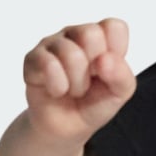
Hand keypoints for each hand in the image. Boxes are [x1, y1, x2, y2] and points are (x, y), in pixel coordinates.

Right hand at [22, 17, 134, 144]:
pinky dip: (58, 86)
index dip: (115, 53)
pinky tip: (57, 90)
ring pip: (70, 53)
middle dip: (93, 69)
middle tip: (88, 81)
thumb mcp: (120, 93)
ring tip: (73, 90)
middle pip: (90, 35)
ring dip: (76, 83)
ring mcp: (52, 44)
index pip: (114, 27)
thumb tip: (105, 59)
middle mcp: (75, 34)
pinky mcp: (33, 58)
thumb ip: (122, 75)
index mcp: (101, 36)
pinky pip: (48, 64)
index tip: (107, 71)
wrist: (67, 128)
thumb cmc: (93, 103)